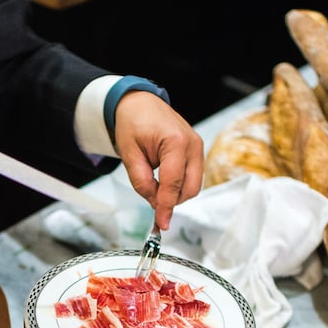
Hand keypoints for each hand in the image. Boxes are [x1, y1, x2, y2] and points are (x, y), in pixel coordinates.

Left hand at [113, 92, 203, 229]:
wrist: (140, 104)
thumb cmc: (133, 123)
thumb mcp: (129, 154)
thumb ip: (141, 181)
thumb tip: (154, 203)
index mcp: (176, 142)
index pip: (173, 183)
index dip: (166, 206)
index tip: (161, 223)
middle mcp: (193, 144)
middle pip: (189, 189)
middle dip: (171, 200)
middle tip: (151, 199)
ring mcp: (198, 147)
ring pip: (193, 186)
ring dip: (175, 193)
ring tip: (154, 184)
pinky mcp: (197, 151)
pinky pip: (192, 177)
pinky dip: (178, 185)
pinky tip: (163, 180)